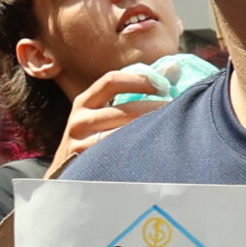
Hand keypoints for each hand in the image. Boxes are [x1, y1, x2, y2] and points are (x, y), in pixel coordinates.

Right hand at [45, 67, 166, 175]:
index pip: (111, 81)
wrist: (66, 178)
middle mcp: (78, 121)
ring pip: (123, 135)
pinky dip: (138, 153)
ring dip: (150, 132)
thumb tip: (174, 68)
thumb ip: (132, 91)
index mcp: (83, 103)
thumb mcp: (102, 113)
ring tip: (171, 131)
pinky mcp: (86, 167)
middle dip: (155, 109)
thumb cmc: (93, 139)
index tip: (164, 86)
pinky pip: (117, 157)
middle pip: (125, 110)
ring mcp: (79, 145)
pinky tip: (153, 153)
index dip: (139, 80)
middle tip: (179, 110)